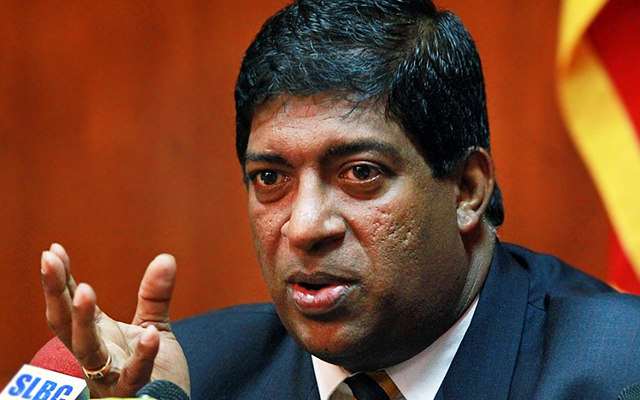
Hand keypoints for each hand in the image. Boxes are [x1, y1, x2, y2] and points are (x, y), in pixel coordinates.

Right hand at [41, 244, 189, 396]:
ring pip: (88, 349)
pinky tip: (150, 334)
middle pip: (66, 324)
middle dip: (55, 292)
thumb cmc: (156, 372)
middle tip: (48, 259)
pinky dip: (143, 355)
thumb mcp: (152, 327)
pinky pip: (135, 374)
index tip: (53, 250)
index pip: (71, 303)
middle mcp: (95, 357)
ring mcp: (111, 376)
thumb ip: (154, 296)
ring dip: (82, 320)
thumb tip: (166, 257)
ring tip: (84, 289)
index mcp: (97, 337)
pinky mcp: (134, 392)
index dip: (61, 278)